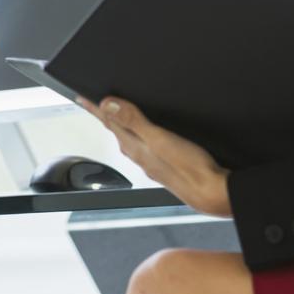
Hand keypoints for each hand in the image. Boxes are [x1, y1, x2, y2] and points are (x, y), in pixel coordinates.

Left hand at [79, 96, 231, 217]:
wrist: (212, 195)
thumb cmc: (190, 169)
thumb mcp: (160, 139)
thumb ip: (134, 121)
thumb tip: (107, 105)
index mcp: (136, 147)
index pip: (110, 122)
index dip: (95, 108)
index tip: (81, 98)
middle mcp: (141, 156)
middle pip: (117, 131)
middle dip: (106, 116)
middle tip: (95, 105)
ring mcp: (153, 163)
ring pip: (130, 140)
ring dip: (121, 126)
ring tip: (115, 117)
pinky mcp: (166, 167)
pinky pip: (144, 147)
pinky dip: (139, 136)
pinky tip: (146, 137)